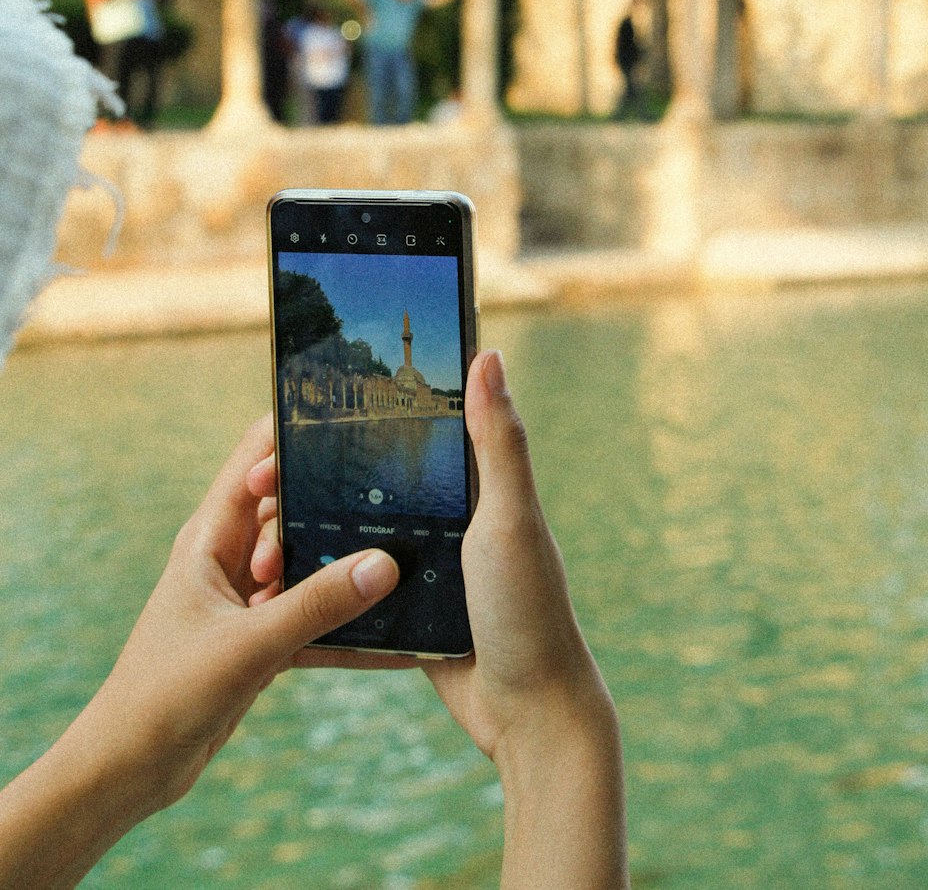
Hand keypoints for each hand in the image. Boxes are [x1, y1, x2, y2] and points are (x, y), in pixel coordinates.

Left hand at [94, 415, 400, 805]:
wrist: (129, 770)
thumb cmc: (165, 695)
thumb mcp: (248, 645)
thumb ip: (316, 605)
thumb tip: (383, 564)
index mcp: (210, 537)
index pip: (253, 459)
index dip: (295, 435)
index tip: (350, 424)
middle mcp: (229, 558)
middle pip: (291, 507)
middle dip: (334, 500)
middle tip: (392, 495)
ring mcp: (247, 599)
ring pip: (308, 562)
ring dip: (345, 566)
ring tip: (405, 557)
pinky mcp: (260, 639)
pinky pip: (313, 618)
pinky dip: (346, 626)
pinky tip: (396, 639)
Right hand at [252, 351, 628, 888]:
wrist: (529, 716)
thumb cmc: (530, 611)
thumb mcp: (511, 519)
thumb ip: (499, 442)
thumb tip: (488, 353)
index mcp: (476, 484)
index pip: (406, 430)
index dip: (350, 419)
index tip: (292, 417)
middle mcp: (449, 516)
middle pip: (364, 480)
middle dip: (306, 481)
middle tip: (255, 487)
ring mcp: (426, 564)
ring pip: (350, 532)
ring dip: (303, 533)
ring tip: (255, 542)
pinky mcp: (408, 610)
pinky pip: (352, 585)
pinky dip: (316, 582)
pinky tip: (271, 583)